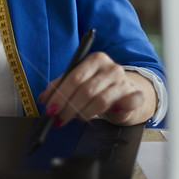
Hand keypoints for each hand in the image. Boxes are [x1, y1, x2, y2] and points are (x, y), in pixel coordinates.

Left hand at [37, 52, 155, 126]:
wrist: (127, 92)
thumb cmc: (100, 87)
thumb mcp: (81, 82)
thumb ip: (62, 86)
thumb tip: (43, 99)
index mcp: (95, 59)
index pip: (74, 77)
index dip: (60, 94)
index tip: (50, 108)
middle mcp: (111, 68)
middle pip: (86, 90)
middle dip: (68, 107)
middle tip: (58, 119)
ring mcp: (124, 82)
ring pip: (99, 101)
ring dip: (83, 113)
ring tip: (76, 118)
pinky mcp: (135, 97)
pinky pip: (123, 106)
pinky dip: (114, 112)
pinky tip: (107, 114)